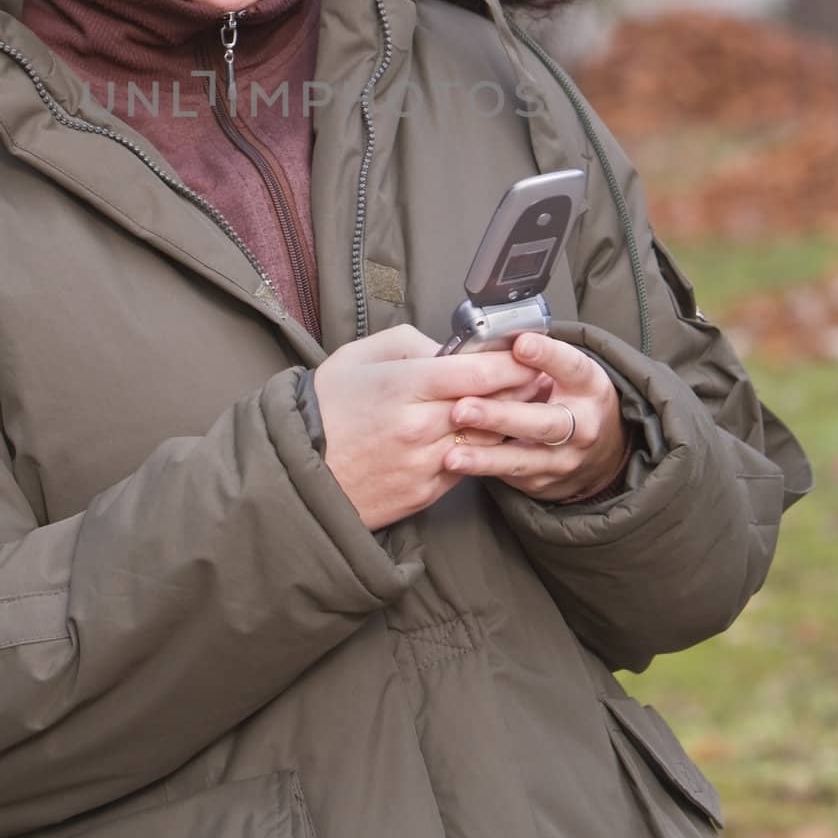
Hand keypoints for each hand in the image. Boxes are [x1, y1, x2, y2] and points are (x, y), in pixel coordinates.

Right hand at [314, 325, 550, 529]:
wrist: (298, 474)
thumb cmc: (325, 409)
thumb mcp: (357, 357)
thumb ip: (408, 343)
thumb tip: (448, 349)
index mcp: (403, 386)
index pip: (479, 372)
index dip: (513, 362)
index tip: (528, 353)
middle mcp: (419, 427)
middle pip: (493, 406)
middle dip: (522, 390)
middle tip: (539, 376)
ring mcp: (425, 464)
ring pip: (488, 440)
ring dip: (509, 422)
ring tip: (523, 405)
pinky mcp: (426, 493)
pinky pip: (469, 467)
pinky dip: (483, 450)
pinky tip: (488, 435)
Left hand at [443, 333, 628, 502]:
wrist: (601, 453)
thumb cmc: (571, 397)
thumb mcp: (567, 370)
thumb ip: (537, 356)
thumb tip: (492, 336)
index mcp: (588, 386)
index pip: (571, 367)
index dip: (546, 355)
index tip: (520, 344)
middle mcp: (582, 427)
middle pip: (544, 422)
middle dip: (501, 416)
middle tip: (463, 408)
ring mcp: (563, 460)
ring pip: (523, 459)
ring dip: (485, 457)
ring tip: (452, 454)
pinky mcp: (543, 483)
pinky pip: (510, 476)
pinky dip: (482, 469)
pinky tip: (456, 463)